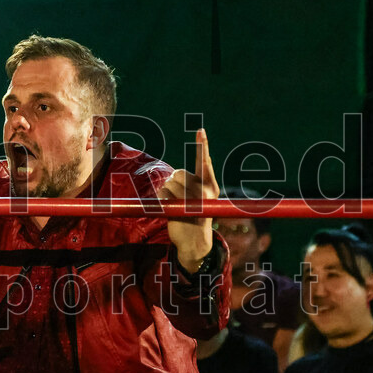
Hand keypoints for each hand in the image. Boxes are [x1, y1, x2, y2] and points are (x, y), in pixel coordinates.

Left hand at [157, 128, 219, 272]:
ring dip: (167, 192)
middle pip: (179, 173)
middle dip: (174, 182)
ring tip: (176, 205)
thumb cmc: (195, 216)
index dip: (202, 145)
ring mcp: (192, 199)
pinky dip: (161, 199)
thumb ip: (196, 182)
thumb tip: (190, 168)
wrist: (195, 242)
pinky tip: (170, 209)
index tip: (200, 130)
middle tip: (180, 198)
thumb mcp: (201, 198)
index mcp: (211, 186)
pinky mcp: (180, 207)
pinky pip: (163, 192)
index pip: (205, 161)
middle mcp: (204, 191)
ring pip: (170, 182)